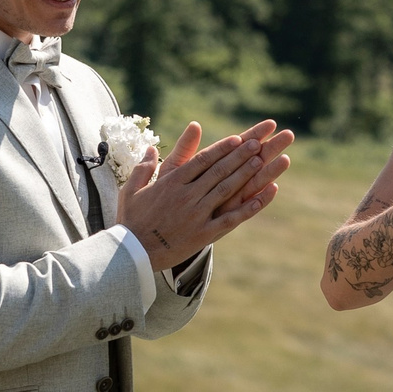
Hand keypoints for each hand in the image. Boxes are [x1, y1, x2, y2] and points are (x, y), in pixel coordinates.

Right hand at [117, 119, 295, 268]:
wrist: (131, 253)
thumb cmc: (130, 220)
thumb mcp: (132, 189)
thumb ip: (144, 167)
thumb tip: (152, 148)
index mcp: (171, 183)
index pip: (201, 160)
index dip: (221, 149)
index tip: (237, 138)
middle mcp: (186, 195)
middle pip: (218, 171)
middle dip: (239, 156)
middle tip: (258, 143)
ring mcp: (196, 215)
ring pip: (225, 190)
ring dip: (244, 174)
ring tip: (261, 161)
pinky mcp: (203, 234)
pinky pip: (229, 219)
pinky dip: (247, 209)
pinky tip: (262, 198)